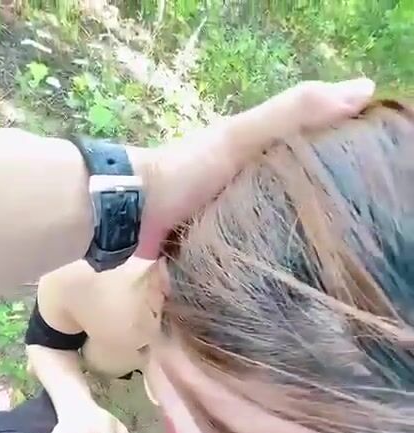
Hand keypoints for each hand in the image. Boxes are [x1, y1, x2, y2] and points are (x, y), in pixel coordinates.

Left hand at [131, 77, 374, 257]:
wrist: (134, 214)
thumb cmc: (188, 171)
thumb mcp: (242, 136)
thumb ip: (292, 114)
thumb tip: (364, 89)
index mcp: (254, 150)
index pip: (309, 148)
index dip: (339, 155)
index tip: (368, 176)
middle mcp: (244, 179)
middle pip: (292, 190)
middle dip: (318, 206)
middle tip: (350, 228)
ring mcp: (230, 213)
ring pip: (273, 222)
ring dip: (294, 236)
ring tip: (328, 258)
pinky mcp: (218, 244)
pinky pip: (251, 249)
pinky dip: (267, 257)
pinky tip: (290, 272)